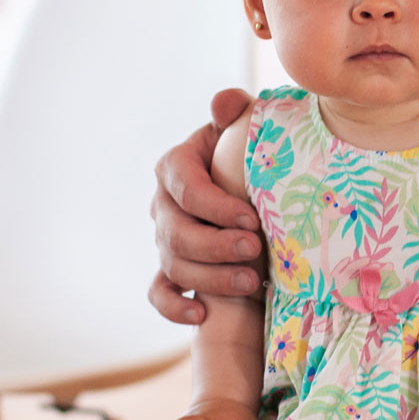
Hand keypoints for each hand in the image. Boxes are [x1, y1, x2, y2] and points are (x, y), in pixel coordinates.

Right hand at [148, 87, 261, 324]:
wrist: (258, 196)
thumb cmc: (252, 158)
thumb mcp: (248, 130)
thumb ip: (237, 112)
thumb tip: (224, 103)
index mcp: (177, 167)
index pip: (183, 186)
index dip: (214, 205)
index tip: (252, 218)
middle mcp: (164, 205)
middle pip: (176, 232)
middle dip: (216, 246)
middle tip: (256, 251)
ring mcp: (165, 241)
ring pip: (174, 266)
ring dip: (211, 279)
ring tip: (253, 283)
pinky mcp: (172, 272)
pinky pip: (159, 294)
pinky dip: (174, 308)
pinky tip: (202, 315)